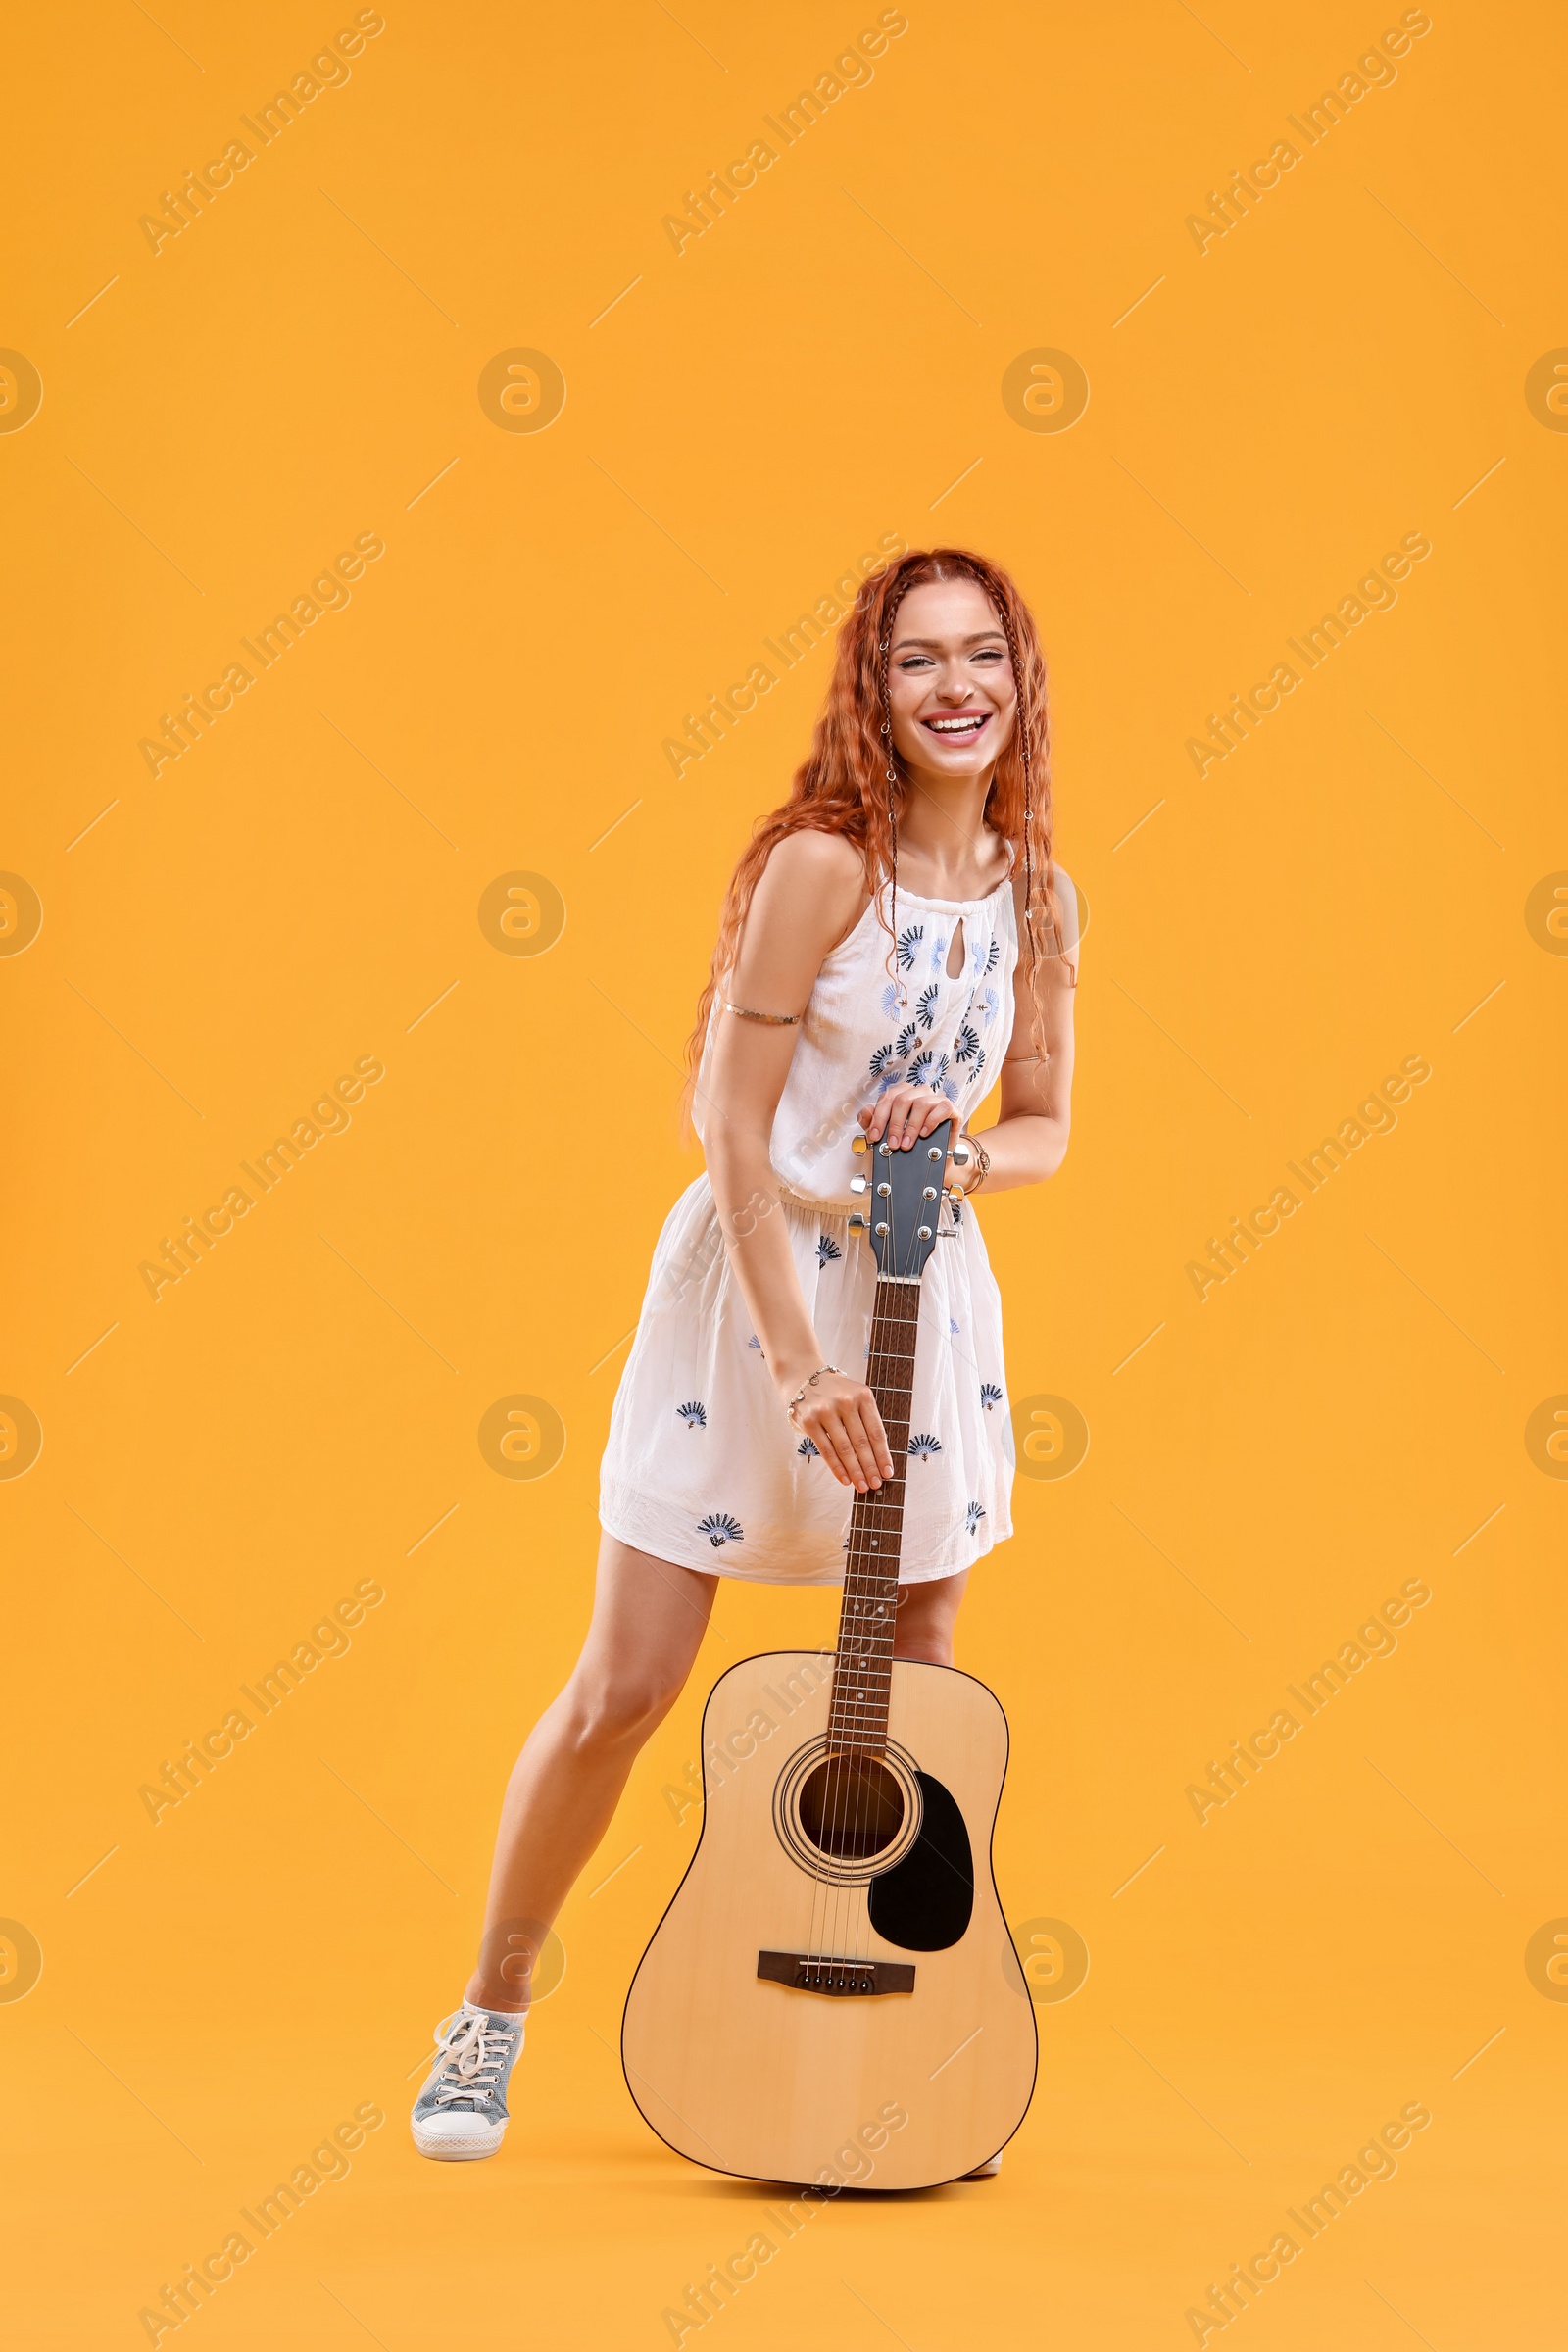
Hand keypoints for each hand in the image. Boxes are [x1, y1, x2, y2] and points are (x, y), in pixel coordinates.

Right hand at [787, 1370, 894, 1493]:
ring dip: (855, 1471)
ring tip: (862, 1486)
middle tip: (876, 1484)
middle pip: (861, 1442)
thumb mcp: (855, 1397)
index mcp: (863, 1396)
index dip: (883, 1455)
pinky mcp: (810, 1421)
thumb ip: (865, 1420)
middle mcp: (845, 1402)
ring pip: (844, 1448)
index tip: (888, 1473)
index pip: (876, 1431)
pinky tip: (845, 1479)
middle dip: (870, 1467)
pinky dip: (837, 1467)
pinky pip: (826, 1449)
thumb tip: (877, 1458)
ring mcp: (826, 1411)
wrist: (802, 1375)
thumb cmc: (834, 1392)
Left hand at [860, 1082, 958, 1154]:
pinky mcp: (952, 1110)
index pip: (887, 1098)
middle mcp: (919, 1093)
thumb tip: (866, 1112)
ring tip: (907, 1144)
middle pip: (903, 1099)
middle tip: (893, 1144)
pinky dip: (932, 1120)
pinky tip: (925, 1134)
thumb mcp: (886, 1136)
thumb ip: (872, 1122)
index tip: (874, 1136)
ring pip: (922, 1103)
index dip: (878, 1118)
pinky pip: (943, 1107)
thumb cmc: (908, 1145)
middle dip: (895, 1124)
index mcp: (902, 1094)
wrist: (930, 1163)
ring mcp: (936, 1100)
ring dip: (912, 1126)